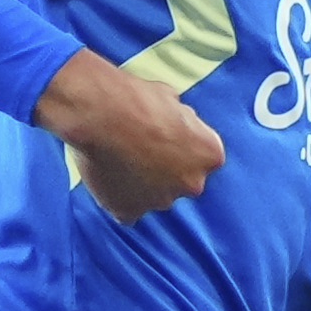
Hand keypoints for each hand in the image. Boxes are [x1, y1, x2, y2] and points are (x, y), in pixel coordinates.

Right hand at [43, 51, 224, 219]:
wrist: (100, 114)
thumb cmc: (136, 100)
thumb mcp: (172, 99)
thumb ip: (181, 123)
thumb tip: (175, 123)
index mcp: (210, 154)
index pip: (201, 156)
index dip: (180, 145)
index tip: (162, 136)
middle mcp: (193, 183)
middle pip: (181, 180)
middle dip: (164, 169)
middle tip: (139, 148)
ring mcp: (162, 200)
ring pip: (154, 196)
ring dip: (142, 183)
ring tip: (119, 158)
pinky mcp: (130, 211)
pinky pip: (127, 209)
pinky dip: (118, 197)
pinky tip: (107, 176)